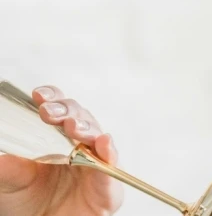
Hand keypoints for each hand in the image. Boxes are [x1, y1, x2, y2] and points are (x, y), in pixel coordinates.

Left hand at [0, 86, 123, 215]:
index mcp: (58, 139)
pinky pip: (112, 168)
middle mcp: (80, 146)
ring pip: (98, 138)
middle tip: (50, 112)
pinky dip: (110, 154)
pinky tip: (104, 142)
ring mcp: (97, 164)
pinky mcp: (108, 188)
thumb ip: (9, 169)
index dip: (54, 98)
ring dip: (87, 129)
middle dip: (68, 111)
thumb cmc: (29, 204)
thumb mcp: (10, 183)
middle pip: (82, 118)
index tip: (39, 95)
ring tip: (73, 127)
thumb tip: (3, 158)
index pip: (60, 110)